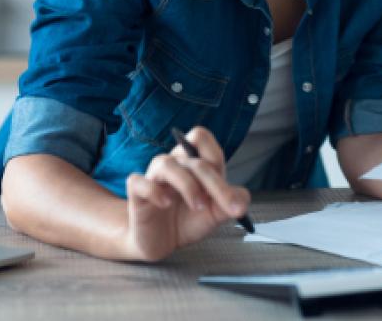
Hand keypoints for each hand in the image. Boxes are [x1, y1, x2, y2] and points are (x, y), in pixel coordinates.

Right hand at [119, 126, 249, 261]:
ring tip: (198, 206)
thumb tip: (243, 200)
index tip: (225, 187)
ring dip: (187, 185)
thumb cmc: (187, 221)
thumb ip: (230, 203)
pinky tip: (165, 204)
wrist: (162, 243)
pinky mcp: (137, 194)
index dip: (215, 157)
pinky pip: (138, 182)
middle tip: (226, 206)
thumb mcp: (215, 214)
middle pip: (193, 158)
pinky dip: (154, 191)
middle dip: (214, 183)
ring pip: (166, 164)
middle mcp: (173, 164)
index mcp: (192, 162)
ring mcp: (154, 177)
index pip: (200, 138)